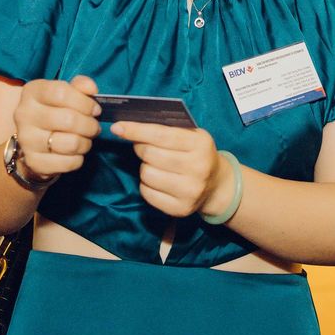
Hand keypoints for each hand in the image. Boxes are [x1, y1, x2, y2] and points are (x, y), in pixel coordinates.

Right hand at [12, 75, 101, 179]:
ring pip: (71, 143)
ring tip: (85, 139)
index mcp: (32, 92)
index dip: (85, 103)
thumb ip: (81, 85)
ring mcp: (26, 139)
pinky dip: (78, 158)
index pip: (61, 93)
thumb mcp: (66, 92)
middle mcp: (24, 114)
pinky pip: (69, 162)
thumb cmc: (56, 111)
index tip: (96, 109)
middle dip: (90, 125)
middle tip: (94, 127)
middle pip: (69, 120)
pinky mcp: (33, 161)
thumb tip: (92, 89)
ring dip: (86, 143)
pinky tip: (75, 152)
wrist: (34, 141)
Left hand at [109, 121, 223, 217]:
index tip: (118, 127)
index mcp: (201, 144)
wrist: (217, 185)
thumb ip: (167, 129)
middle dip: (141, 147)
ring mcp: (190, 190)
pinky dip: (146, 185)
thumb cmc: (197, 154)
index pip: (161, 134)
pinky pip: (147, 193)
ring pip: (147, 174)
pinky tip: (158, 180)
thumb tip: (130, 126)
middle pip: (150, 154)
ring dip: (145, 167)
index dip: (136, 130)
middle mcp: (198, 168)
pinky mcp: (180, 208)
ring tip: (156, 165)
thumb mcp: (192, 136)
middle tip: (144, 146)